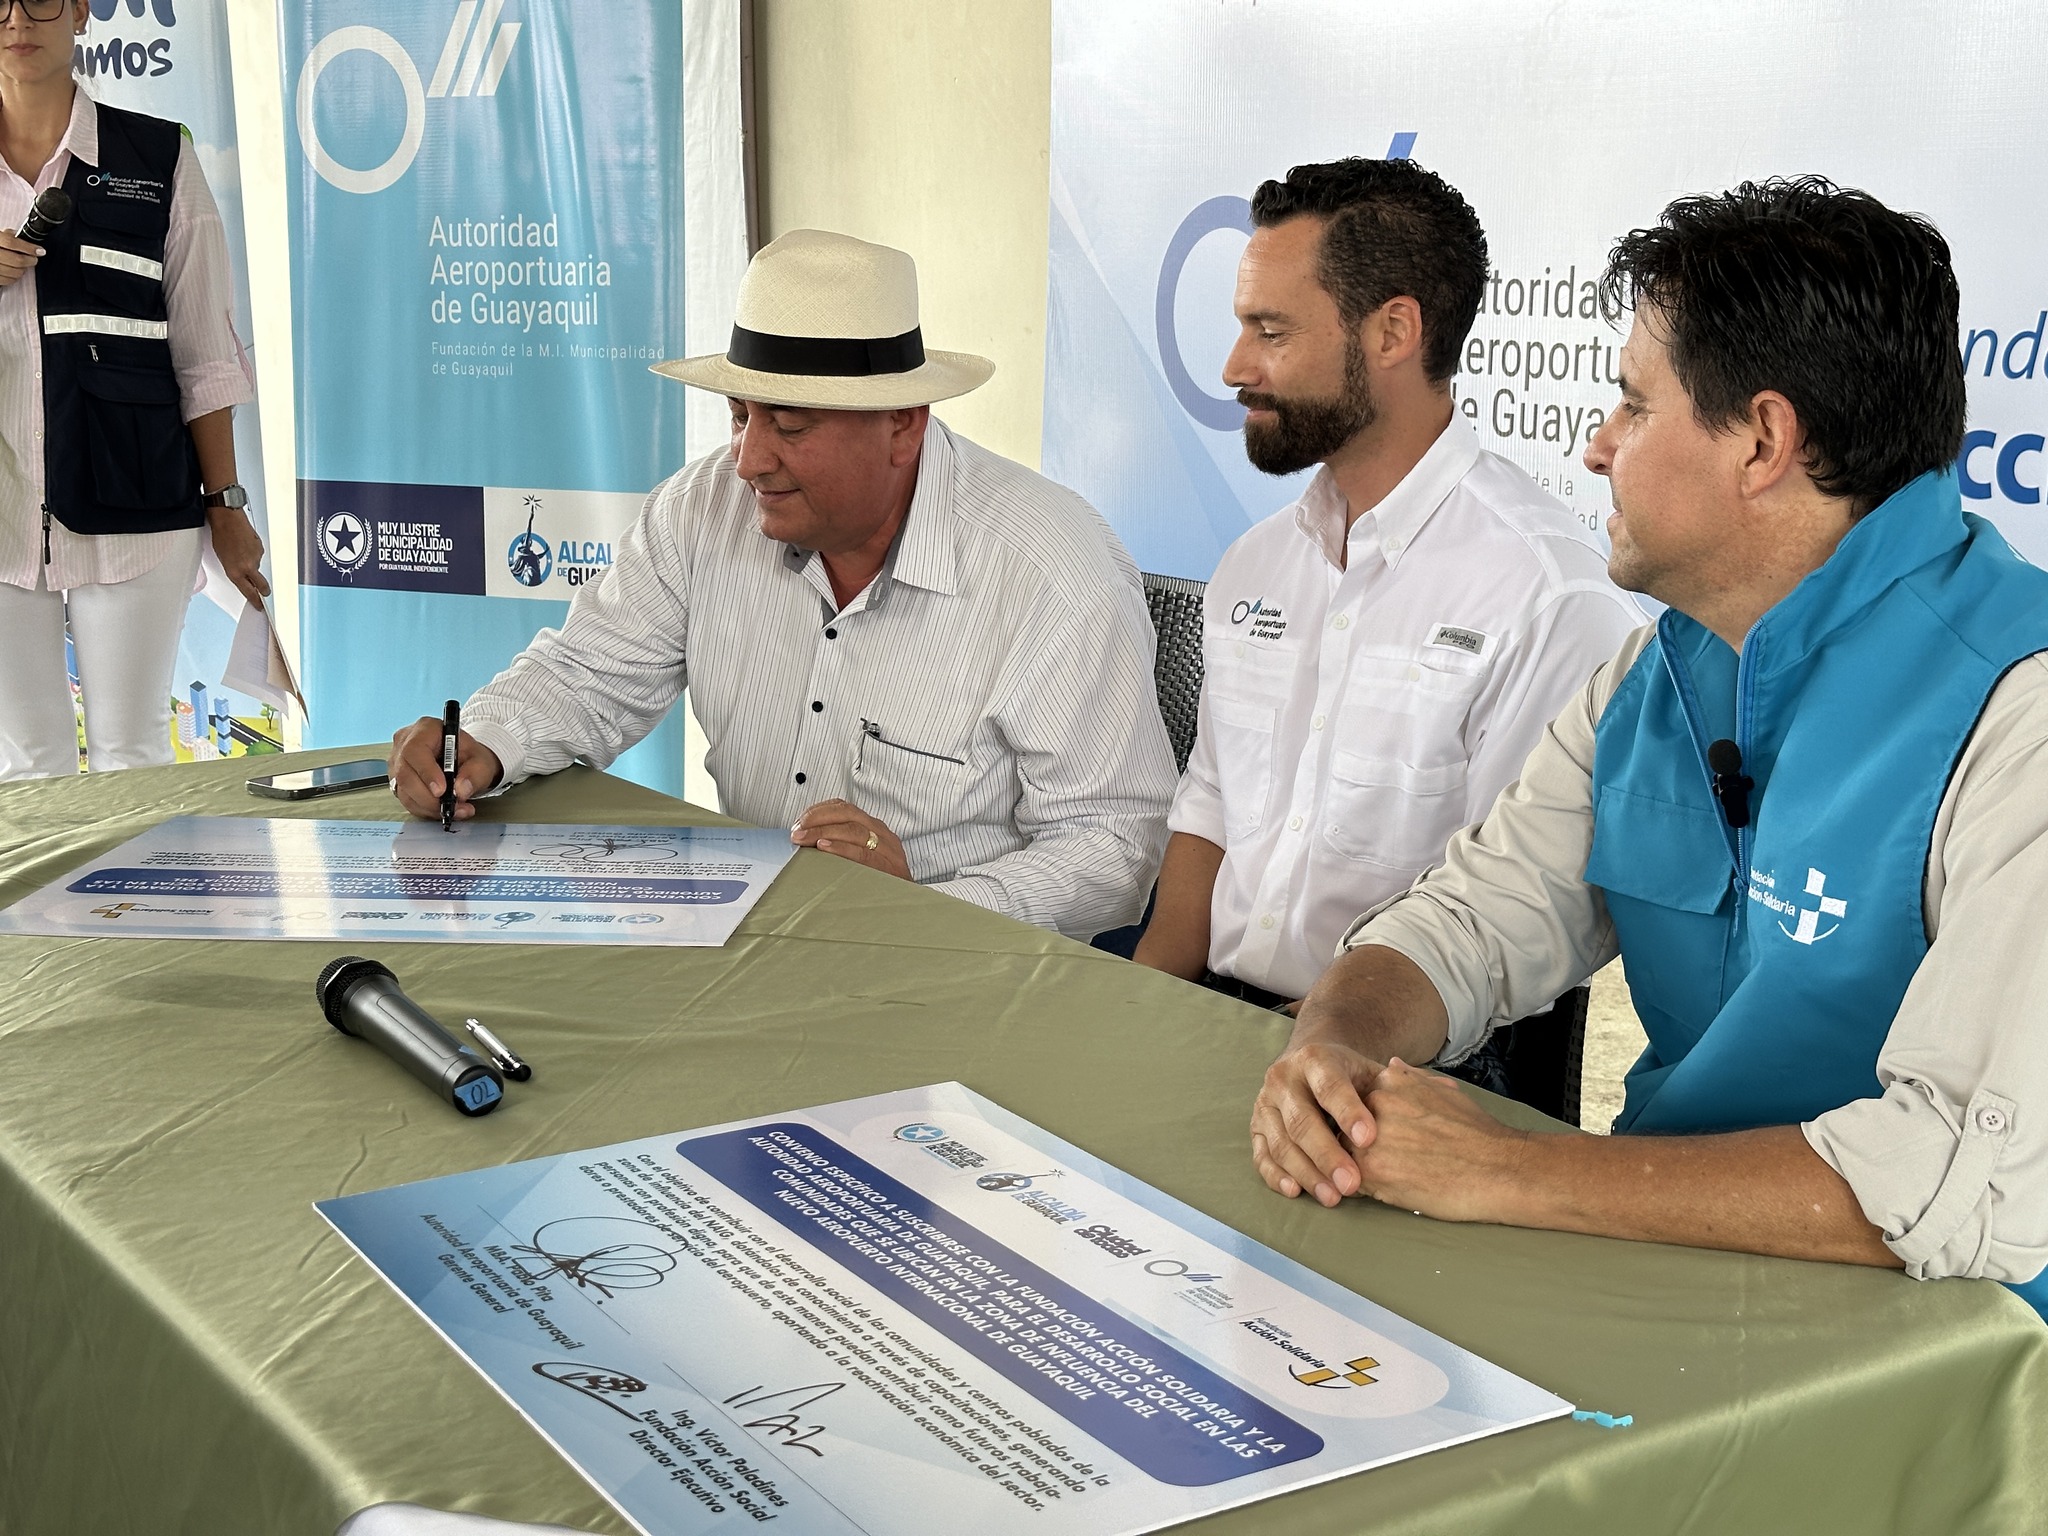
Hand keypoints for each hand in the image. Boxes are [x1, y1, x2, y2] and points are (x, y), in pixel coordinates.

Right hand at [0, 230, 40, 288]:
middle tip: (33, 259)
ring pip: (15, 272)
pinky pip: (8, 280)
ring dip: (23, 269)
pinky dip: (14, 277)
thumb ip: (6, 235)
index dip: (28, 248)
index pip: (11, 243)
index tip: (39, 251)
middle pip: (17, 260)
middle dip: (30, 260)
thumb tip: (18, 235)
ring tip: (22, 265)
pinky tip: (14, 272)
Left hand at [206, 505, 269, 604]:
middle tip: (264, 592)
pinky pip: (258, 555)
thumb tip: (242, 575)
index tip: (258, 606)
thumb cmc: (221, 537)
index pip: (249, 592)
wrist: (228, 520)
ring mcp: (256, 558)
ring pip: (257, 567)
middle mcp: (248, 568)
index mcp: (235, 572)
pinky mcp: (261, 549)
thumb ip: (234, 570)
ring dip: (252, 563)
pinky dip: (253, 552)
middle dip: (264, 590)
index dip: (255, 601)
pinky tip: (245, 545)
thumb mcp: (222, 559)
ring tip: (241, 552)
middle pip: (262, 585)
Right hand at [389, 716, 501, 820]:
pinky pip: (406, 799)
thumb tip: (461, 790)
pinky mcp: (397, 780)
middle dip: (428, 797)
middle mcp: (405, 743)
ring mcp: (398, 762)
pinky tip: (441, 810)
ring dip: (428, 806)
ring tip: (454, 810)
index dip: (426, 772)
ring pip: (403, 790)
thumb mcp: (481, 761)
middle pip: (405, 773)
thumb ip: (475, 774)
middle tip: (451, 807)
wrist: (465, 762)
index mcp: (426, 728)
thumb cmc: (470, 756)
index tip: (442, 790)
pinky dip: (424, 809)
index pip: (415, 750)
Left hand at [789, 799, 910, 879]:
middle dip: (817, 819)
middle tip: (796, 831)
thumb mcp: (864, 855)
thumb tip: (806, 839)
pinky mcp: (888, 867)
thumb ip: (842, 843)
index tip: (800, 821)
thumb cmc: (881, 881)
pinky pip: (862, 853)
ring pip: (853, 830)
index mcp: (875, 828)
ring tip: (803, 839)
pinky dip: (841, 848)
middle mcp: (882, 834)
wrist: (910, 904)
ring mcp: (887, 850)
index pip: (845, 807)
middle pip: (847, 814)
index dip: (819, 810)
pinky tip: (824, 847)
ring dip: (822, 832)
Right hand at [1249, 1038, 1382, 1206]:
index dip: (1348, 1112)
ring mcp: (1266, 1104)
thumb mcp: (1369, 1070)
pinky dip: (1276, 1175)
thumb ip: (1395, 1085)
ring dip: (1306, 1173)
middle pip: (1301, 1120)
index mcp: (1315, 1059)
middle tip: (1352, 1183)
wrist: (1309, 1065)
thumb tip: (1436, 1094)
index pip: (1330, 1086)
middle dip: (1327, 1155)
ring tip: (1332, 1197)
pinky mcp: (1256, 1128)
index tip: (1368, 1139)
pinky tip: (1296, 1191)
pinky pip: (1261, 1155)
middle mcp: (1283, 1078)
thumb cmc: (1349, 1077)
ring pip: (1281, 1143)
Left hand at [1352, 1058, 1530, 1222]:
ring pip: (1341, 1155)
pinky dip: (1364, 1189)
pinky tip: (1392, 1189)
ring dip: (1357, 1168)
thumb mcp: (1444, 1090)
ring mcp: (1367, 1137)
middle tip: (1393, 1161)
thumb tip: (1392, 1063)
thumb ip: (1411, 1078)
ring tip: (1395, 1176)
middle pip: (1342, 1127)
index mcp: (1388, 1082)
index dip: (1366, 1124)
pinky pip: (1349, 1182)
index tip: (1386, 1137)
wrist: (1501, 1169)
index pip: (1354, 1102)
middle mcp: (1372, 1104)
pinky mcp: (1370, 1172)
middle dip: (1358, 1145)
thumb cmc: (1478, 1134)